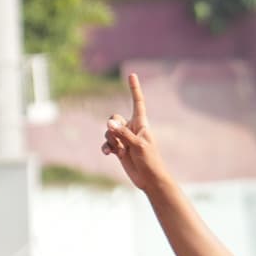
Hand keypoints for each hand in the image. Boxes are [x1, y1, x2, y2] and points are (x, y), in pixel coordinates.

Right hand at [100, 70, 169, 193]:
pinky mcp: (119, 149)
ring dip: (110, 139)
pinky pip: (107, 143)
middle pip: (115, 117)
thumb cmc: (150, 161)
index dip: (134, 89)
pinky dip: (106, 147)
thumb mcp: (137, 145)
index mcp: (141, 124)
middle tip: (119, 139)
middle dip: (113, 126)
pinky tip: (107, 153)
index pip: (138, 102)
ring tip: (118, 150)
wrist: (150, 180)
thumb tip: (108, 122)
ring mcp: (124, 139)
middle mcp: (132, 128)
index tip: (131, 75)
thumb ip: (123, 133)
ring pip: (109, 130)